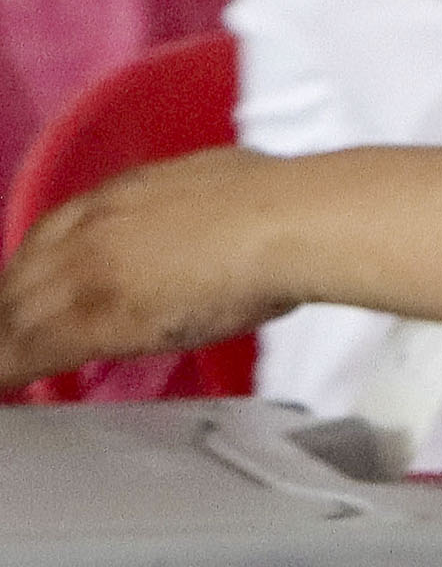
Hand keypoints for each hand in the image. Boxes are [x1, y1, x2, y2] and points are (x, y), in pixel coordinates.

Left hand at [0, 148, 282, 389]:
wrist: (287, 223)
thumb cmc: (283, 206)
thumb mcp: (222, 185)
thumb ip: (193, 209)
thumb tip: (210, 221)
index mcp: (122, 194)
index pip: (51, 234)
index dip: (35, 267)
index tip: (34, 290)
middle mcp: (92, 228)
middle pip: (22, 275)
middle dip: (8, 305)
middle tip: (11, 336)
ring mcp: (89, 271)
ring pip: (15, 313)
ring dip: (6, 339)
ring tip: (7, 364)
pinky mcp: (96, 318)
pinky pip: (29, 349)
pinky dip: (9, 367)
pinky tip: (5, 381)